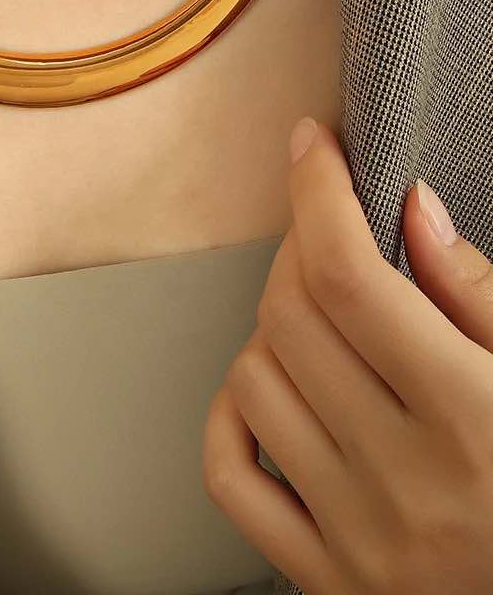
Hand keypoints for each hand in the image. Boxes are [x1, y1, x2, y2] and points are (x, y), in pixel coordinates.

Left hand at [201, 116, 492, 594]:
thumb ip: (483, 296)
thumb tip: (410, 207)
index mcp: (476, 423)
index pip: (352, 278)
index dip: (318, 194)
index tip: (310, 146)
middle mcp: (408, 484)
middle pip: (289, 318)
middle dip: (296, 251)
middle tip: (325, 239)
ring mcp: (357, 538)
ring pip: (251, 381)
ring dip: (273, 332)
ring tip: (323, 330)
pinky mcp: (324, 580)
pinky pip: (230, 474)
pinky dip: (233, 417)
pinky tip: (272, 392)